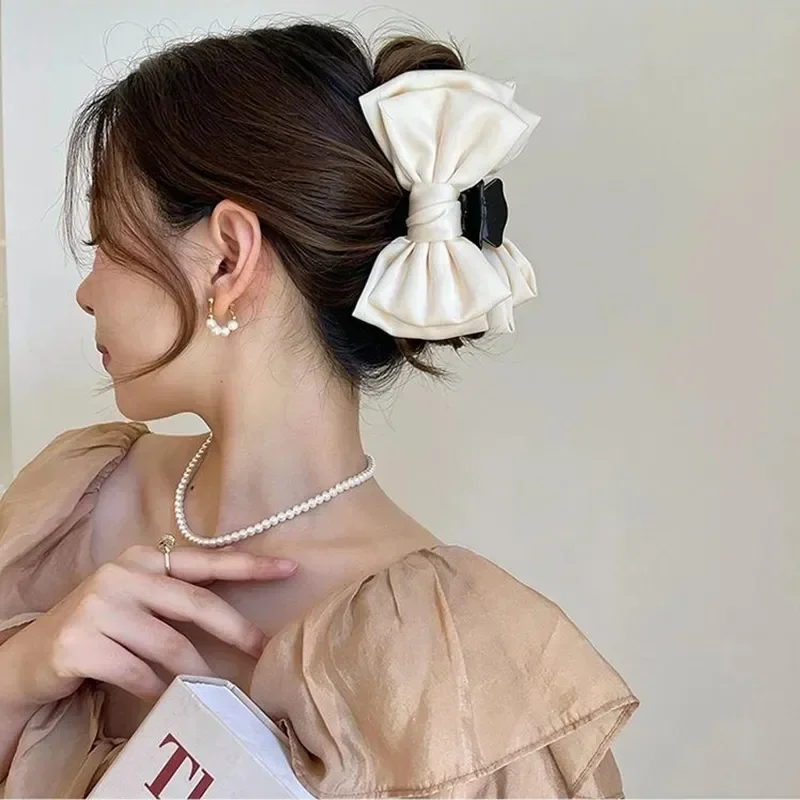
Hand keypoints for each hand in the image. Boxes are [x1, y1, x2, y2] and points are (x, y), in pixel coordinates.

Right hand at [0, 545, 296, 706]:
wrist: (29, 658)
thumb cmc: (97, 626)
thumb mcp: (135, 598)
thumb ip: (175, 595)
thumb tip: (237, 615)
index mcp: (141, 559)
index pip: (204, 561)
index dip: (249, 565)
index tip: (289, 568)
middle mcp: (121, 575)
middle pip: (195, 603)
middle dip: (236, 628)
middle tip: (262, 650)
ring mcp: (98, 607)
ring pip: (168, 645)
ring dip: (198, 673)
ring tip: (216, 690)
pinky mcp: (80, 644)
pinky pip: (137, 673)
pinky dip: (158, 691)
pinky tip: (169, 700)